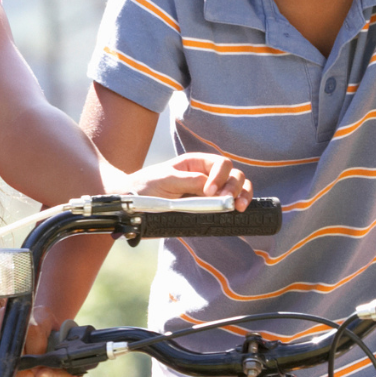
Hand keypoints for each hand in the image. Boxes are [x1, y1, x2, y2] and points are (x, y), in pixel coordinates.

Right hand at [0, 306, 84, 376]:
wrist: (36, 354)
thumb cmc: (49, 362)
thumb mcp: (62, 371)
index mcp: (43, 316)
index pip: (34, 330)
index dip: (33, 354)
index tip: (34, 373)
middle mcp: (18, 311)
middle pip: (8, 333)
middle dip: (11, 362)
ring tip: (6, 376)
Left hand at [126, 152, 252, 205]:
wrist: (132, 204)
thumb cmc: (146, 186)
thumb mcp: (164, 180)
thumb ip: (187, 181)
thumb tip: (210, 187)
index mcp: (196, 164)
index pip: (220, 164)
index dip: (220, 177)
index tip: (209, 192)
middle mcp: (207, 176)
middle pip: (234, 175)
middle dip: (234, 187)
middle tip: (227, 202)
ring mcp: (210, 193)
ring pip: (237, 188)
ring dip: (243, 195)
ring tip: (239, 207)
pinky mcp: (208, 208)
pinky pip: (229, 205)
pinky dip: (238, 205)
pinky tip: (239, 212)